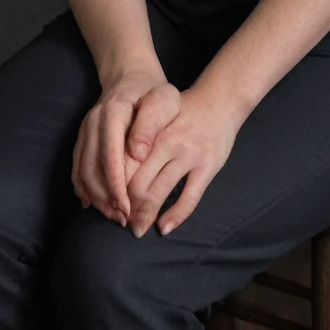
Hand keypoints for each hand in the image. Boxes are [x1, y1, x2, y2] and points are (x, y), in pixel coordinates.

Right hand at [71, 64, 180, 225]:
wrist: (131, 76)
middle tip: (124, 218)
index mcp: (113, 112)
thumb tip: (137, 153)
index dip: (116, 184)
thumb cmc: (153, 91)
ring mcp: (85, 130)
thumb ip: (152, 123)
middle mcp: (93, 122)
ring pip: (82, 170)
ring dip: (96, 197)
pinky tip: (92, 205)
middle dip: (105, 197)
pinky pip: (77, 167)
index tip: (128, 207)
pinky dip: (83, 188)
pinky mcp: (83, 138)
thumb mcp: (163, 99)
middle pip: (92, 167)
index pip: (109, 154)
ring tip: (114, 215)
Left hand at [125, 85, 240, 238]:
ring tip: (138, 228)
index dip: (114, 188)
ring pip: (160, 193)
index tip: (110, 202)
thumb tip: (114, 169)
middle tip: (122, 220)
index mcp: (151, 131)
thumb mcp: (155, 114)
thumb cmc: (182, 110)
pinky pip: (189, 198)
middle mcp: (168, 142)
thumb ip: (136, 137)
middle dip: (127, 207)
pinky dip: (175, 217)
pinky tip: (164, 227)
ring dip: (145, 216)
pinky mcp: (208, 166)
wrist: (220, 100)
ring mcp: (189, 155)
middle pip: (138, 183)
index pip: (124, 165)